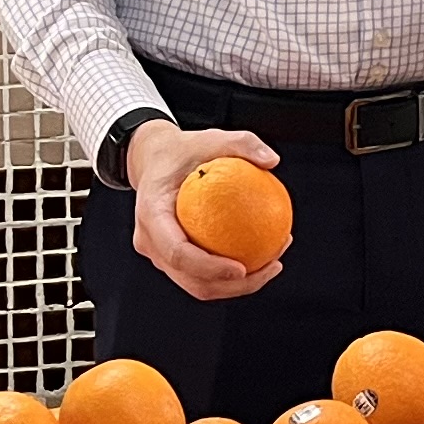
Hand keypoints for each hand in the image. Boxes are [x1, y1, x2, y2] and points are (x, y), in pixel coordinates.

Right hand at [125, 120, 285, 301]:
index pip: (177, 252)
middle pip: (190, 279)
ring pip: (197, 285)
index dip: (208, 268)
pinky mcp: (171, 258)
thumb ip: (243, 143)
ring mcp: (159, 253)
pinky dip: (231, 274)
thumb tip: (272, 160)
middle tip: (271, 267)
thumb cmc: (182, 151)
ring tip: (273, 265)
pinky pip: (202, 274)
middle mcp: (150, 240)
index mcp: (151, 213)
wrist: (155, 159)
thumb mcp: (211, 137)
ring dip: (237, 286)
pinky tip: (263, 256)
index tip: (242, 268)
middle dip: (232, 286)